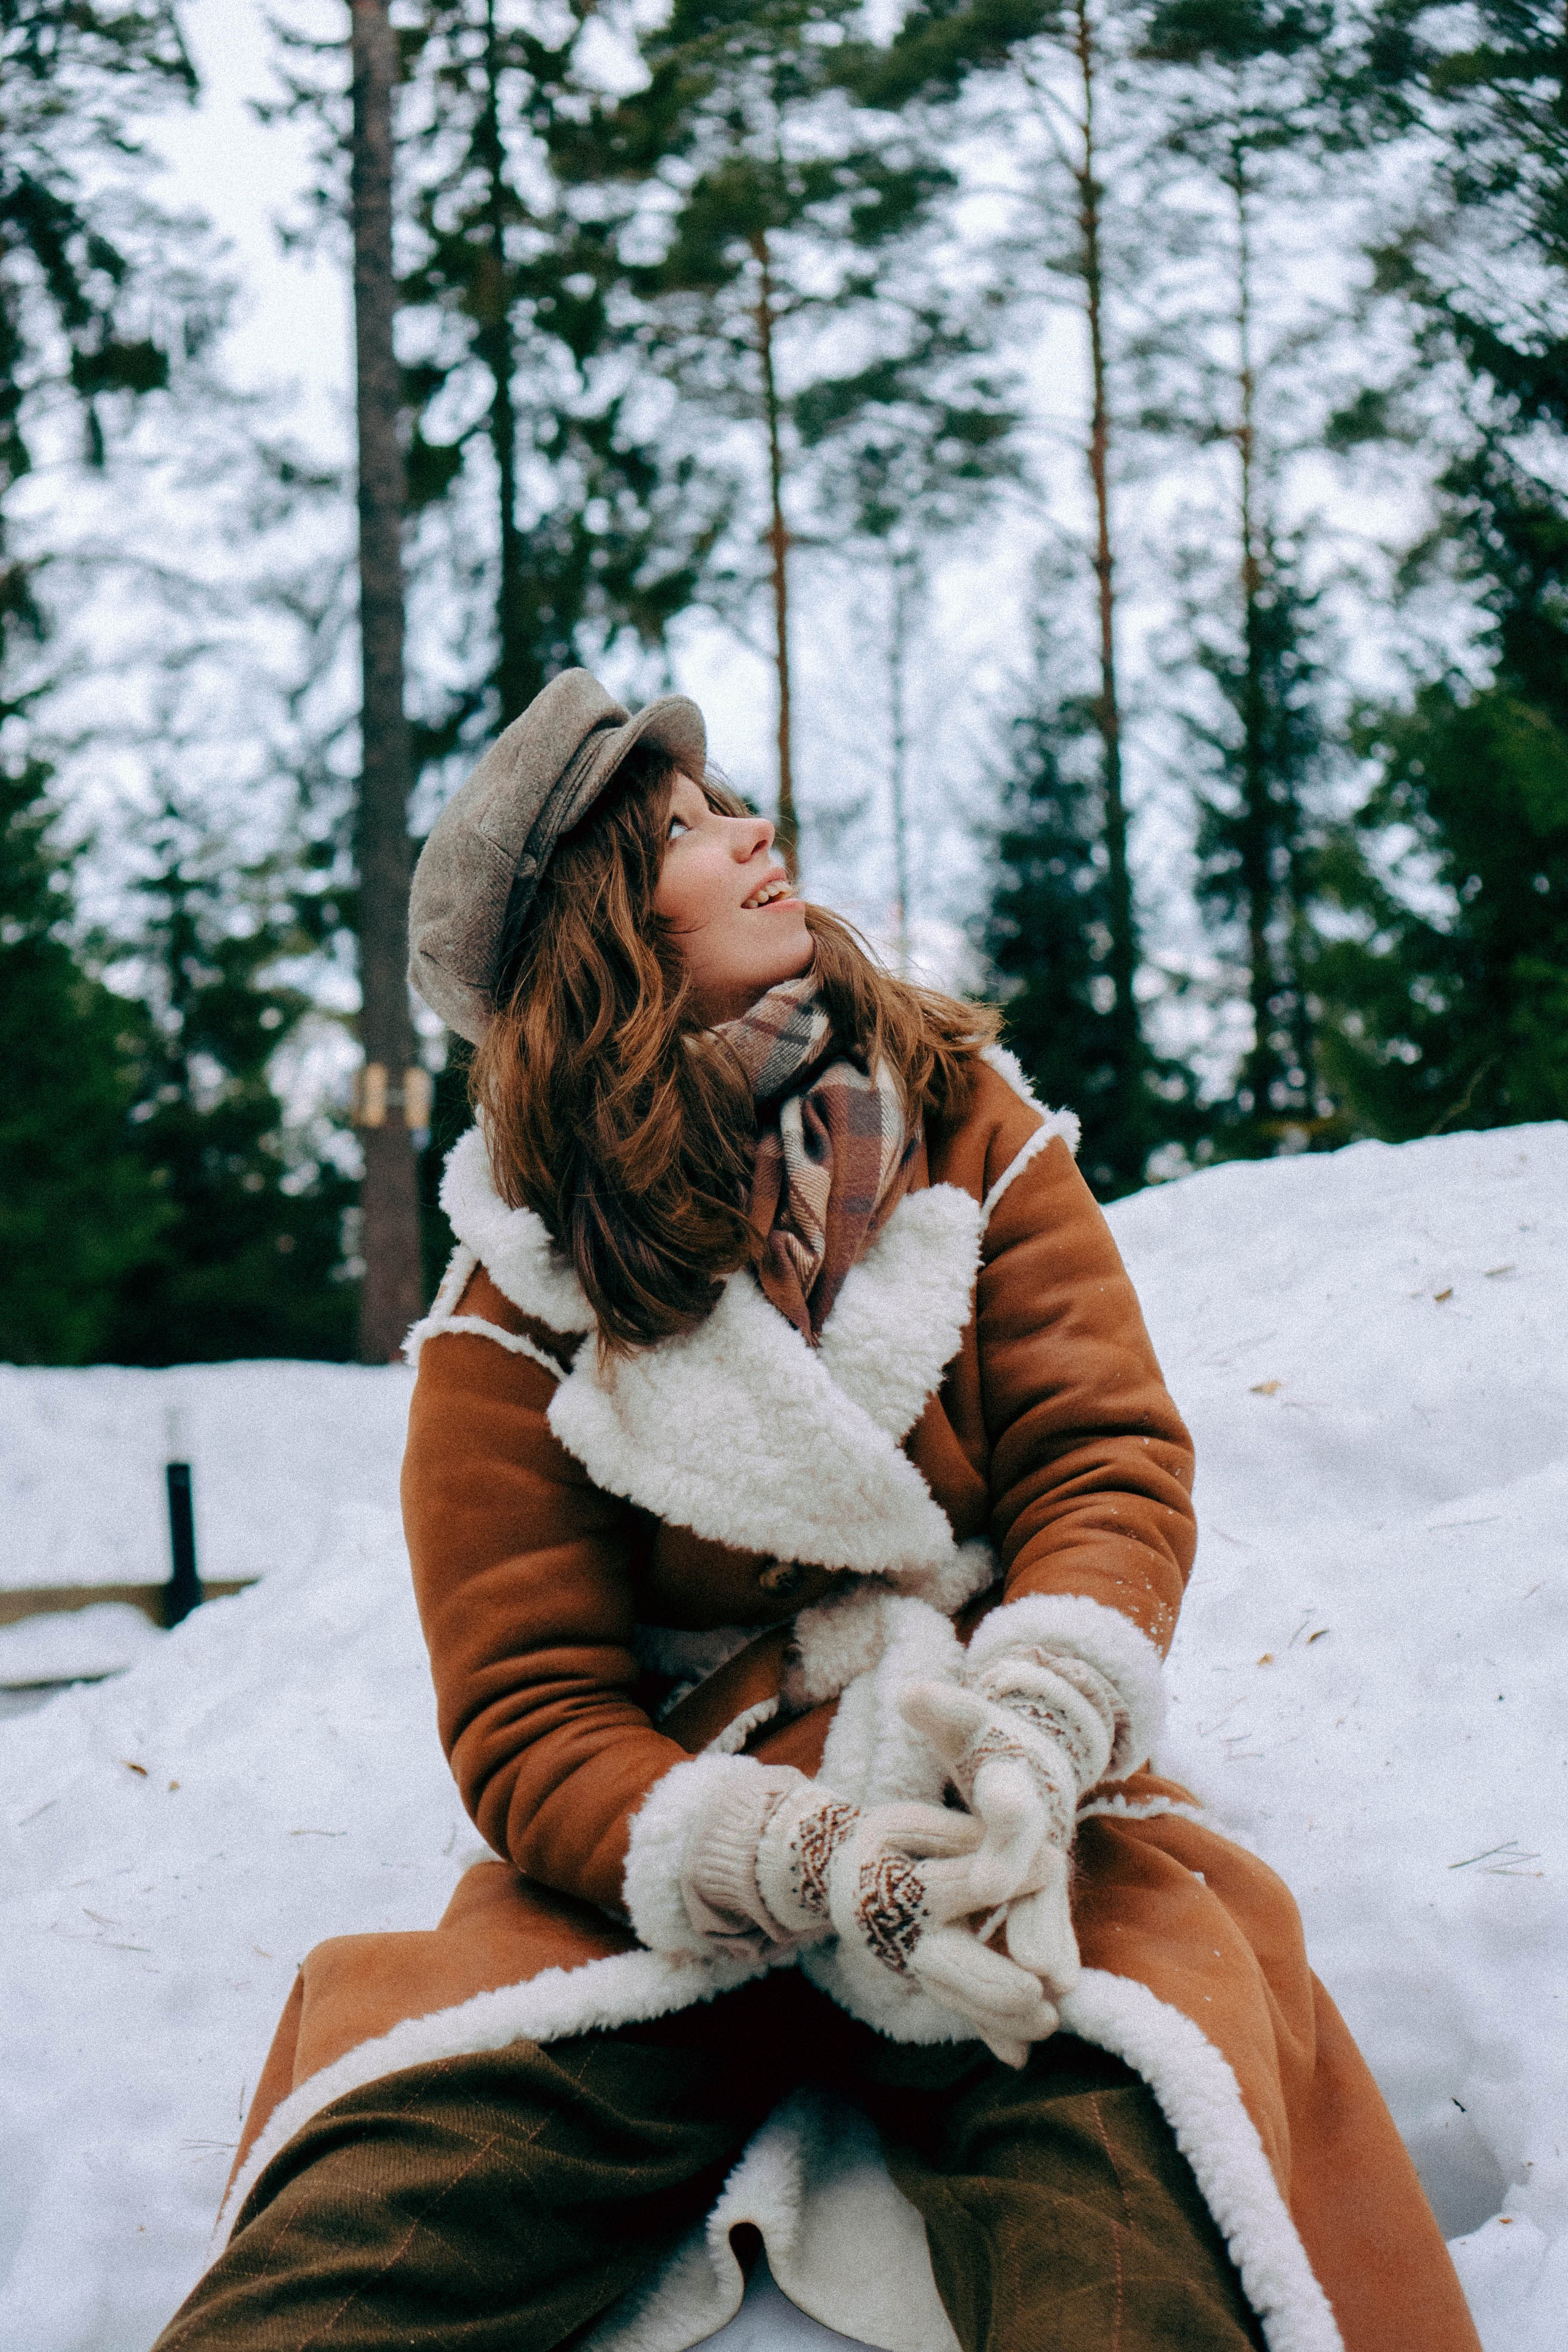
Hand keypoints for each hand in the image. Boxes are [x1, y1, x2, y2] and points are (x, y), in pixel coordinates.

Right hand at [822, 1797, 1059, 2065]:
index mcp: (895, 1888)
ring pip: (959, 1997)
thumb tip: (1021, 1855)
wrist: (836, 1877)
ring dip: (1000, 2016)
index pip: (956, 1886)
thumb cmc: (885, 1841)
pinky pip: (959, 2008)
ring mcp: (913, 1967)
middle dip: (993, 1982)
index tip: (1055, 1866)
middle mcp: (902, 1937)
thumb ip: (962, 1840)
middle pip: (950, 1966)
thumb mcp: (910, 1826)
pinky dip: (987, 2031)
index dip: (1003, 1877)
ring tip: (1046, 2024)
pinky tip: (1016, 2056)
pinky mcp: (927, 1981)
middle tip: (1036, 1994)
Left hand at [898, 1657, 1117, 2005]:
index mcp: (1016, 1781)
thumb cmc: (988, 1738)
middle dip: (1040, 1919)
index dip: (1006, 1839)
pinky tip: (1043, 2009)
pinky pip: (1040, 1931)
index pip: (1011, 1809)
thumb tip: (909, 1693)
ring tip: (1054, 1993)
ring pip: (1046, 1909)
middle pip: (1039, 1874)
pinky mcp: (1042, 1889)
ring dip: (1049, 1948)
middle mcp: (1038, 1826)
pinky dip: (1045, 1965)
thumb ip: (940, 1709)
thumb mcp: (964, 1721)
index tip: (990, 1883)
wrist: (1038, 1752)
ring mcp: (1045, 1861)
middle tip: (1037, 1964)